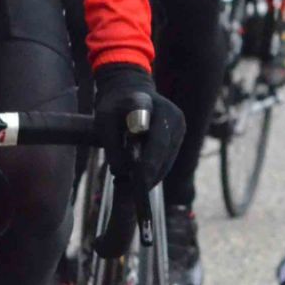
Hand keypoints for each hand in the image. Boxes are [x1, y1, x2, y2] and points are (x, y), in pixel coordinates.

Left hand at [92, 63, 185, 191]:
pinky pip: (169, 157)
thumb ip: (112, 146)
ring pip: (168, 158)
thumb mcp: (104, 121)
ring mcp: (179, 123)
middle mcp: (172, 113)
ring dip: (153, 175)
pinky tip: (144, 179)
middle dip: (149, 174)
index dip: (147, 157)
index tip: (138, 177)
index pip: (152, 134)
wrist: (132, 88)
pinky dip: (157, 170)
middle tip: (134, 195)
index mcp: (149, 104)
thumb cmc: (115, 106)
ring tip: (135, 190)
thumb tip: (123, 173)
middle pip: (162, 151)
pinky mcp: (180, 133)